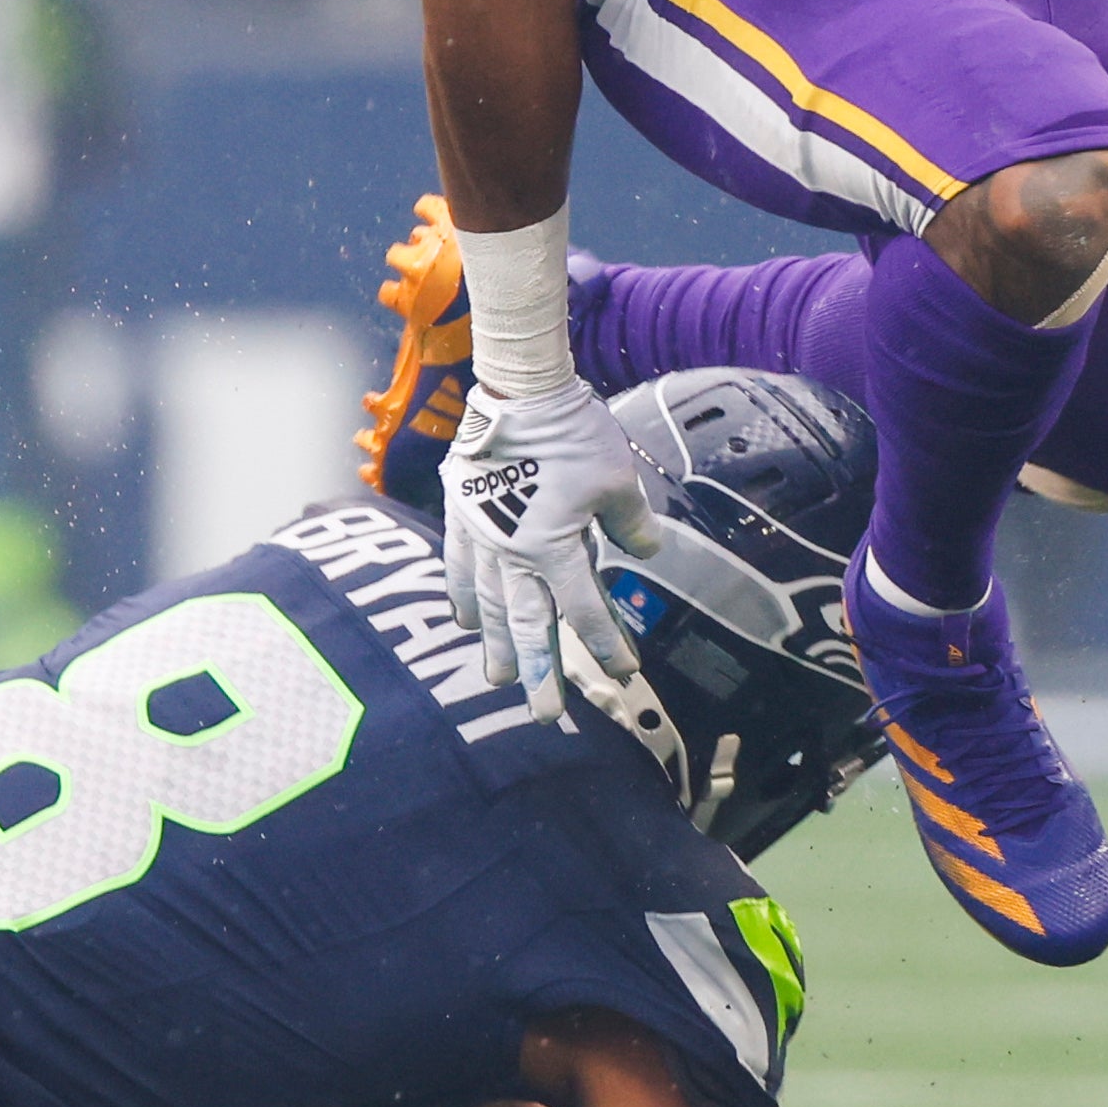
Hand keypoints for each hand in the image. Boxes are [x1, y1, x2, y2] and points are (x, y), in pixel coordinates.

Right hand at [441, 378, 661, 721]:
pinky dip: (462, 598)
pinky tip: (465, 621)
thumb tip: (649, 551)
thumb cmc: (571, 432)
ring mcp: (481, 537)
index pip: (586, 610)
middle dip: (539, 673)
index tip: (625, 672)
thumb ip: (633, 523)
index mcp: (555, 547)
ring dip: (498, 646)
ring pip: (489, 606)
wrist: (518, 392)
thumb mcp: (618, 479)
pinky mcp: (461, 517)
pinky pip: (458, 569)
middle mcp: (513, 553)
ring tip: (499, 680)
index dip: (607, 644)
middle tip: (543, 714)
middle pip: (528, 626)